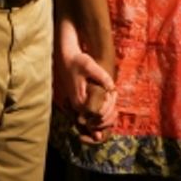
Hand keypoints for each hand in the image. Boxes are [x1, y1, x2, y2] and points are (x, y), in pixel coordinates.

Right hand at [54, 18, 116, 142]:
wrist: (67, 59)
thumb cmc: (78, 62)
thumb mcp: (90, 66)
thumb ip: (102, 76)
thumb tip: (112, 88)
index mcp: (79, 101)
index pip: (99, 115)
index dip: (108, 105)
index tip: (111, 92)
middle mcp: (78, 107)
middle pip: (99, 120)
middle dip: (110, 109)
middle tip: (113, 93)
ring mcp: (79, 106)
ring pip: (97, 120)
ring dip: (108, 112)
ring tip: (112, 95)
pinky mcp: (82, 103)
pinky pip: (94, 115)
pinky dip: (103, 112)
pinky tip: (109, 99)